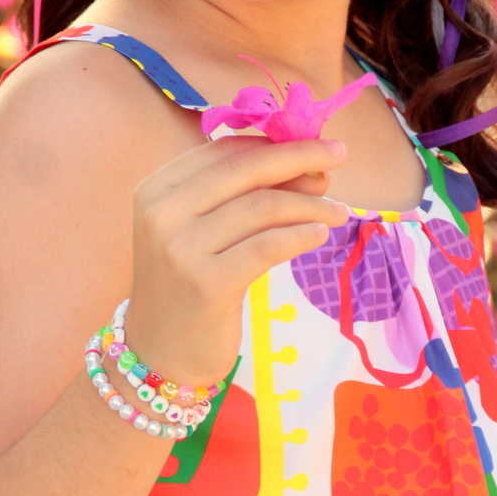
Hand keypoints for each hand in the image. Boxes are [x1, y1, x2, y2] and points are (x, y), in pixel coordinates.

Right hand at [123, 135, 348, 387]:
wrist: (159, 352)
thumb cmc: (188, 286)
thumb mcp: (201, 232)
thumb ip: (239, 196)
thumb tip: (308, 165)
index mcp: (157, 189)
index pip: (224, 150)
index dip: (274, 143)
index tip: (315, 145)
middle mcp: (162, 213)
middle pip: (246, 169)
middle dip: (300, 156)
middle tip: (339, 153)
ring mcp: (180, 248)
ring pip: (262, 207)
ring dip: (310, 203)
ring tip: (338, 211)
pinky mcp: (206, 283)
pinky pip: (268, 246)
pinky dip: (301, 236)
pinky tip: (319, 236)